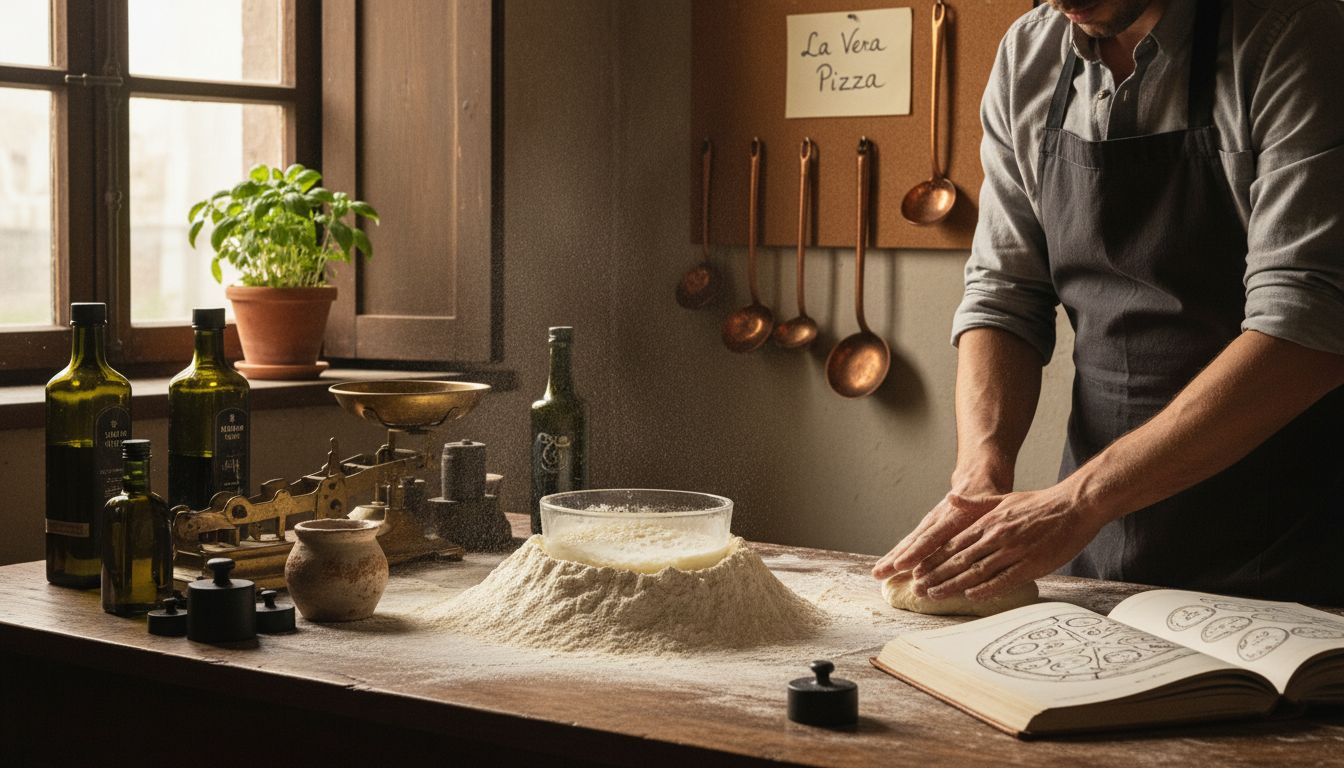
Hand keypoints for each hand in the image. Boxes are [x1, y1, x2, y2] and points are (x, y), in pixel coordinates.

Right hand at [871, 492, 1003, 580]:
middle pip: (913, 542)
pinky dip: (897, 556)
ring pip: (907, 543)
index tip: (900, 565)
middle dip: (896, 559)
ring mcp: (928, 524)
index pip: (930, 537)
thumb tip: (953, 498)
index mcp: (951, 518)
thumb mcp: (986, 499)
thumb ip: (970, 501)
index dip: (915, 552)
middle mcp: (935, 521)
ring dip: (892, 559)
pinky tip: (887, 569)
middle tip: (879, 573)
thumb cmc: (987, 496)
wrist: (974, 481)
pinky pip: (910, 544)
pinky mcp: (926, 529)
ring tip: (876, 574)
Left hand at [909, 487, 1109, 599]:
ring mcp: (1013, 550)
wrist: (1075, 505)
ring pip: (977, 571)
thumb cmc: (1039, 504)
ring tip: (934, 595)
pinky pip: (1005, 579)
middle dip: (936, 575)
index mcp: (988, 521)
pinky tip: (971, 596)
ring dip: (953, 585)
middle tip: (917, 588)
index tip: (917, 570)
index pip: (954, 543)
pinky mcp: (1032, 563)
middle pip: (959, 559)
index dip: (934, 558)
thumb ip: (975, 503)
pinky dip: (986, 589)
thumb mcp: (1003, 498)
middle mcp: (996, 536)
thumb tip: (949, 498)